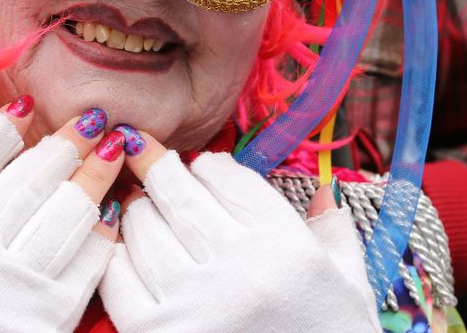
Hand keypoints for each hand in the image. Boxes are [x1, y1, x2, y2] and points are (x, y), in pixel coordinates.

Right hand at [0, 99, 126, 332]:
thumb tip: (5, 125)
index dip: (9, 128)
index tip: (29, 107)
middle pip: (31, 179)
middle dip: (66, 144)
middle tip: (92, 118)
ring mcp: (8, 284)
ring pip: (65, 212)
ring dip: (93, 176)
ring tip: (110, 149)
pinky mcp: (44, 320)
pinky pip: (84, 263)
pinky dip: (99, 234)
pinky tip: (108, 213)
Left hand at [99, 131, 380, 332]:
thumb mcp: (349, 283)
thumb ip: (333, 231)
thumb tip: (324, 190)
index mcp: (286, 248)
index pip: (226, 176)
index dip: (208, 165)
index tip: (203, 169)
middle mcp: (238, 269)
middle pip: (177, 191)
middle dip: (160, 170)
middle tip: (153, 164)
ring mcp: (191, 303)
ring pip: (142, 226)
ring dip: (139, 211)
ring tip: (147, 212)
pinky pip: (116, 276)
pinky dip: (117, 257)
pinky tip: (129, 255)